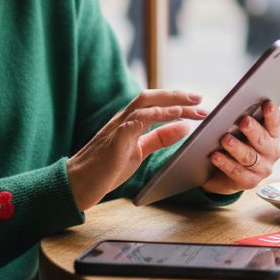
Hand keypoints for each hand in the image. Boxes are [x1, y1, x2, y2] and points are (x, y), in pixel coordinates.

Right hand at [68, 90, 206, 210]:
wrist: (78, 185)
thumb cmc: (106, 168)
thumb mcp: (139, 151)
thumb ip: (159, 138)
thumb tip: (184, 126)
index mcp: (130, 121)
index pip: (155, 103)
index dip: (178, 101)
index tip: (200, 104)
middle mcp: (123, 119)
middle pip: (151, 97)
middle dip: (177, 95)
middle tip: (201, 99)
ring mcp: (117, 127)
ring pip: (144, 104)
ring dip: (171, 104)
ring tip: (192, 107)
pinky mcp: (115, 141)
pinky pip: (136, 121)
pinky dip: (156, 116)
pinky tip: (173, 117)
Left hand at [202, 100, 279, 195]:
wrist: (224, 174)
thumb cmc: (236, 145)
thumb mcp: (241, 132)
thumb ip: (242, 121)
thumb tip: (231, 108)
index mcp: (271, 136)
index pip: (274, 123)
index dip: (271, 114)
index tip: (266, 104)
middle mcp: (271, 152)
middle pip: (262, 140)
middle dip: (253, 130)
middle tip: (244, 121)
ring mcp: (262, 169)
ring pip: (249, 157)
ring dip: (237, 147)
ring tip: (225, 139)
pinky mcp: (250, 181)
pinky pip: (237, 172)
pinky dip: (225, 163)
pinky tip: (215, 156)